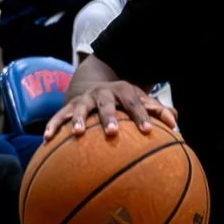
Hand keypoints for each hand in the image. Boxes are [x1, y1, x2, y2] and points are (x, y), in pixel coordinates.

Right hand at [47, 81, 174, 139]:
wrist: (93, 83)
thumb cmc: (123, 100)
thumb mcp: (139, 100)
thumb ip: (157, 110)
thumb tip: (175, 122)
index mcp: (123, 91)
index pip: (135, 102)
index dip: (142, 115)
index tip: (148, 131)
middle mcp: (102, 93)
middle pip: (106, 103)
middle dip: (109, 116)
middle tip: (112, 132)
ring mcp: (84, 100)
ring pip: (80, 108)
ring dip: (79, 120)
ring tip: (78, 133)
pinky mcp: (68, 107)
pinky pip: (59, 116)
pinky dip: (53, 126)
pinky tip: (47, 139)